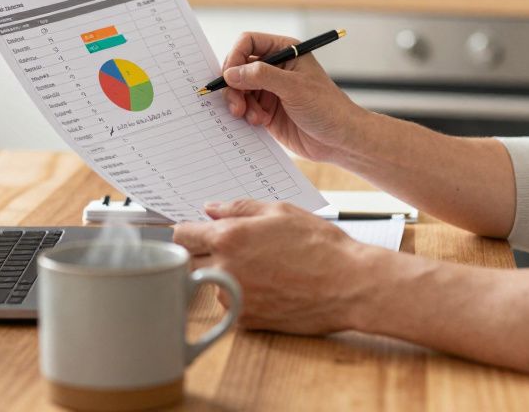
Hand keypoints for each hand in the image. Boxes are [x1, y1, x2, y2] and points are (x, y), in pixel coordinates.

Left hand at [174, 200, 372, 334]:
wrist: (348, 285)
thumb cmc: (319, 245)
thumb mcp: (280, 211)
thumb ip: (239, 208)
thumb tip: (210, 209)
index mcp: (229, 238)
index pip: (181, 234)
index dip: (188, 230)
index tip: (197, 231)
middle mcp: (223, 270)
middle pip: (187, 261)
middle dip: (202, 252)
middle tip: (232, 247)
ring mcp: (232, 299)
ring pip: (208, 284)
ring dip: (222, 274)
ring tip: (259, 266)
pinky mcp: (244, 321)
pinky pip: (228, 304)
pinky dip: (239, 294)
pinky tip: (267, 285)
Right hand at [219, 31, 364, 162]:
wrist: (339, 140)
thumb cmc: (327, 107)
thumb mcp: (294, 87)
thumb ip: (261, 76)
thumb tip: (231, 73)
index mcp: (285, 51)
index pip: (248, 43)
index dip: (235, 57)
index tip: (229, 77)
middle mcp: (275, 67)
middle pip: (238, 67)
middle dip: (234, 86)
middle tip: (236, 104)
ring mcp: (270, 89)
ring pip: (238, 89)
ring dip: (240, 103)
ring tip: (253, 117)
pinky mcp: (267, 110)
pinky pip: (244, 107)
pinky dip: (246, 115)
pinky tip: (260, 122)